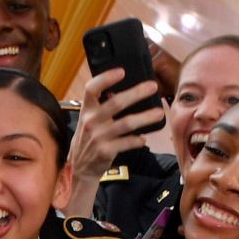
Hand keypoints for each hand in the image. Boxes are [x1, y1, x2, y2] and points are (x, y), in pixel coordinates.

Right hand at [62, 68, 161, 215]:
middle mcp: (91, 121)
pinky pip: (128, 143)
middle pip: (116, 103)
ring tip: (159, 113)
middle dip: (137, 93)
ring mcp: (99, 137)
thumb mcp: (88, 120)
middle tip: (152, 86)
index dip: (106, 78)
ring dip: (146, 117)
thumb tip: (123, 91)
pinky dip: (138, 140)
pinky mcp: (106, 151)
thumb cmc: (88, 138)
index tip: (121, 71)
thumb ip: (101, 107)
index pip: (92, 88)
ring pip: (127, 123)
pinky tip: (144, 138)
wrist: (80, 167)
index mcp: (86, 109)